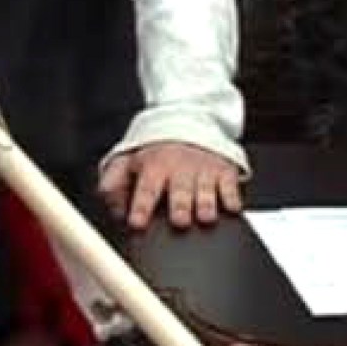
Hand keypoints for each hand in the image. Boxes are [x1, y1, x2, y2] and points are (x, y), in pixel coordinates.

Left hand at [100, 141, 242, 230]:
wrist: (188, 122)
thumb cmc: (156, 152)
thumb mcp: (127, 161)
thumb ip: (114, 184)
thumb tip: (114, 210)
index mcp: (153, 167)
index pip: (145, 189)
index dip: (140, 207)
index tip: (137, 223)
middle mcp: (180, 168)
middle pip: (180, 190)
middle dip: (180, 206)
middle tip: (179, 221)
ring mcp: (204, 170)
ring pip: (206, 189)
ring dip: (206, 203)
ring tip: (205, 217)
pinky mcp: (225, 171)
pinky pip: (231, 186)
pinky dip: (232, 197)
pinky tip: (230, 207)